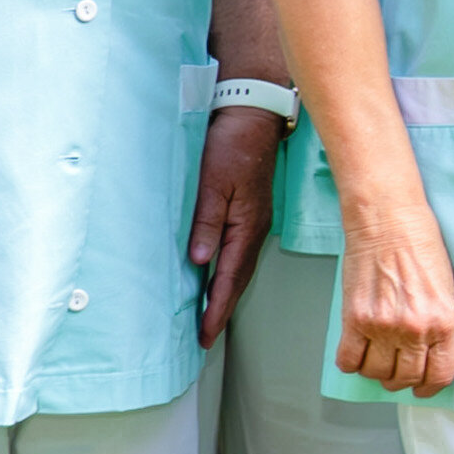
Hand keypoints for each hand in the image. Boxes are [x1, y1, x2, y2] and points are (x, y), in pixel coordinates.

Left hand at [184, 108, 282, 349]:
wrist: (251, 116)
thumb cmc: (232, 145)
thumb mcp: (213, 183)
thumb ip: (207, 221)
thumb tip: (199, 261)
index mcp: (246, 226)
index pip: (230, 277)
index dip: (217, 308)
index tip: (205, 334)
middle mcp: (254, 229)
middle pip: (238, 279)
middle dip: (222, 310)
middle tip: (206, 338)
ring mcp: (254, 222)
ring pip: (239, 268)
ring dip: (225, 294)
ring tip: (210, 317)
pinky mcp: (249, 213)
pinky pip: (239, 253)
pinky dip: (228, 273)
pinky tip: (217, 278)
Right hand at [337, 201, 453, 403]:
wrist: (388, 220)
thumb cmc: (421, 245)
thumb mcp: (446, 287)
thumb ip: (440, 322)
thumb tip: (428, 351)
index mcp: (444, 321)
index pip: (440, 373)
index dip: (430, 386)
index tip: (423, 388)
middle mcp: (415, 329)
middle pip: (406, 377)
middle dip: (401, 379)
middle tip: (396, 371)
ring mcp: (384, 326)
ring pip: (377, 373)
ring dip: (375, 372)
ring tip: (376, 359)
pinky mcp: (355, 319)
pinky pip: (348, 361)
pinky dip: (350, 363)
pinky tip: (355, 351)